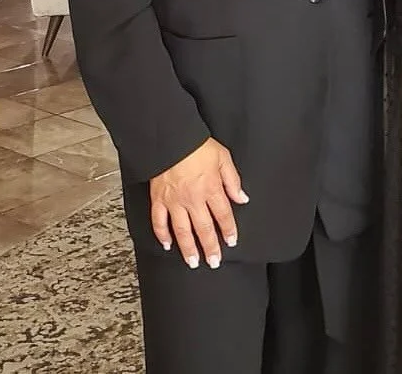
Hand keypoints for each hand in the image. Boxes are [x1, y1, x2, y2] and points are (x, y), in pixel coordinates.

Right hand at [149, 138, 248, 268]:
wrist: (172, 139)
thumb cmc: (198, 146)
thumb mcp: (224, 158)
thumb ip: (233, 181)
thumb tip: (242, 198)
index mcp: (211, 189)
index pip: (223, 215)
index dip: (229, 230)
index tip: (231, 242)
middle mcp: (193, 199)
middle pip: (204, 228)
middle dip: (210, 247)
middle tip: (214, 262)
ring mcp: (174, 202)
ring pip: (182, 231)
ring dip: (189, 248)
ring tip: (193, 262)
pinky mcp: (159, 199)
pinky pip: (159, 222)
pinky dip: (162, 235)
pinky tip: (167, 245)